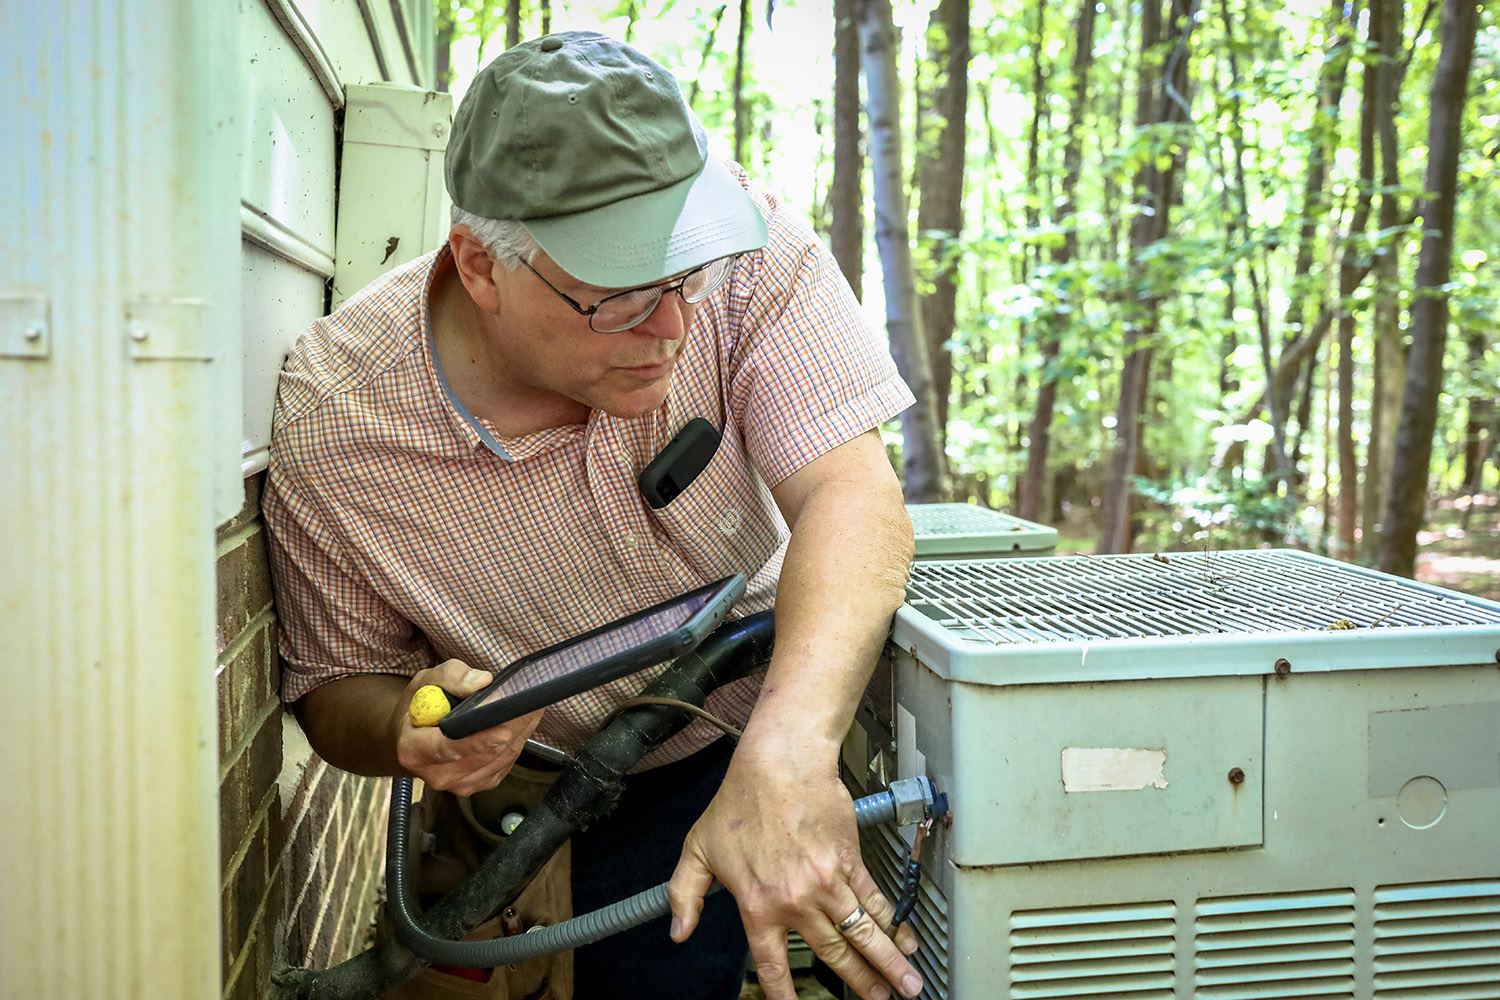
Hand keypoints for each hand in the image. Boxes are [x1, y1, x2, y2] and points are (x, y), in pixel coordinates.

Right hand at [390, 659, 541, 795]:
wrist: (413, 737)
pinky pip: (508, 761)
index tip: (503, 731)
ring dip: (520, 729)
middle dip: (511, 724)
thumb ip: (451, 677)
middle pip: (486, 753)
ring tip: (528, 704)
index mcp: (414, 750)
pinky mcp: (481, 784)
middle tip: (530, 700)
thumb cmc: (420, 707)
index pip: (448, 748)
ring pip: (503, 756)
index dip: (478, 741)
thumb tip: (482, 682)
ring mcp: (460, 783)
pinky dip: (517, 739)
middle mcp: (438, 774)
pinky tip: (517, 721)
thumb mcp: (426, 682)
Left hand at [666, 742, 922, 999]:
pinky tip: (907, 939)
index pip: (773, 964)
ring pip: (863, 933)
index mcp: (758, 906)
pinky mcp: (850, 861)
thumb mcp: (698, 849)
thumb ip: (684, 894)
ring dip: (888, 963)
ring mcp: (828, 883)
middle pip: (835, 955)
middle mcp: (797, 902)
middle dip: (862, 984)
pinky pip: (876, 900)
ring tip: (908, 986)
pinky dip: (895, 923)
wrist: (780, 762)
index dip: (785, 994)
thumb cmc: (740, 800)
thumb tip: (678, 931)